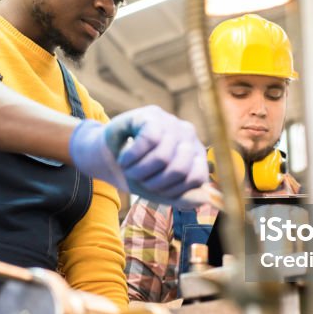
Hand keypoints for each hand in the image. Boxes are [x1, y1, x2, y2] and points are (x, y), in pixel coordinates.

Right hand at [69, 106, 207, 207]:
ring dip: (138, 171)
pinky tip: (123, 158)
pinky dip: (131, 156)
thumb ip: (182, 197)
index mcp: (197, 155)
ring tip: (128, 169)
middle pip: (178, 169)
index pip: (197, 178)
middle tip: (137, 179)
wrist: (109, 157)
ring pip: (162, 157)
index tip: (155, 191)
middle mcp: (189, 136)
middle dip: (152, 183)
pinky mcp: (153, 114)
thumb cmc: (139, 173)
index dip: (173, 191)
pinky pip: (148, 140)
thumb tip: (203, 199)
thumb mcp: (160, 190)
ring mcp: (172, 122)